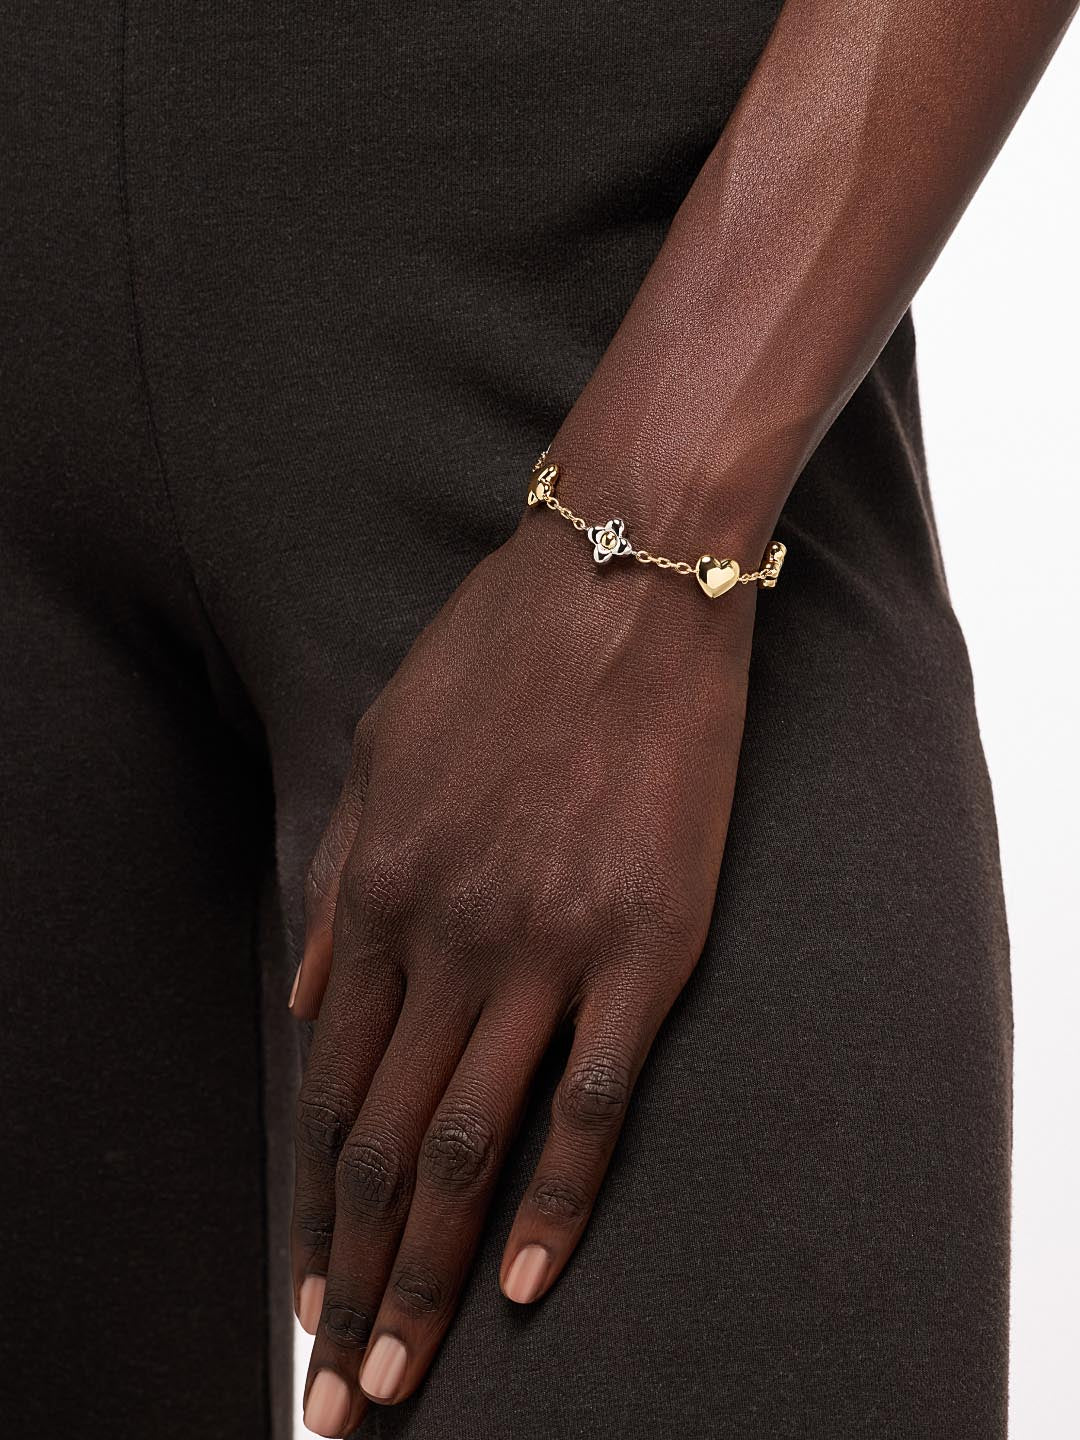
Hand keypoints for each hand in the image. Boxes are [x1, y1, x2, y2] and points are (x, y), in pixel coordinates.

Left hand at [290, 504, 758, 1435]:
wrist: (622, 575)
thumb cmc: (498, 656)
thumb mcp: (376, 751)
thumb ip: (334, 880)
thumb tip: (303, 1003)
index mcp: (380, 891)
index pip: (329, 1087)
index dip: (310, 1204)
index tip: (304, 1293)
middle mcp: (448, 935)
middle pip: (380, 1143)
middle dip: (350, 1279)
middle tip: (338, 1392)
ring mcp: (546, 945)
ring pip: (465, 1144)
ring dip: (426, 1272)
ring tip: (404, 1372)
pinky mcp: (645, 944)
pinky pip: (590, 1099)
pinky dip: (556, 1200)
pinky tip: (524, 1280)